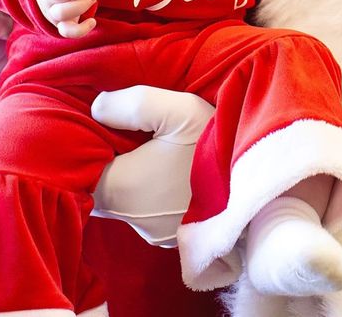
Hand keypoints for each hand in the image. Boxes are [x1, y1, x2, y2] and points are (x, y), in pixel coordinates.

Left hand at [91, 86, 216, 246]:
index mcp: (120, 191)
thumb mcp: (177, 110)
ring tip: (147, 146)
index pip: (77, 172)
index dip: (82, 147)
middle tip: (122, 129)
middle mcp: (131, 220)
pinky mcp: (174, 237)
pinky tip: (168, 169)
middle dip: (105, 160)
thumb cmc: (216, 147)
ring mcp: (153, 232)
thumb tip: (98, 107)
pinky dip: (150, 190)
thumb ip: (131, 103)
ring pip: (124, 199)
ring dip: (130, 175)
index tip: (98, 124)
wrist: (264, 187)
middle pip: (99, 186)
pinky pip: (148, 210)